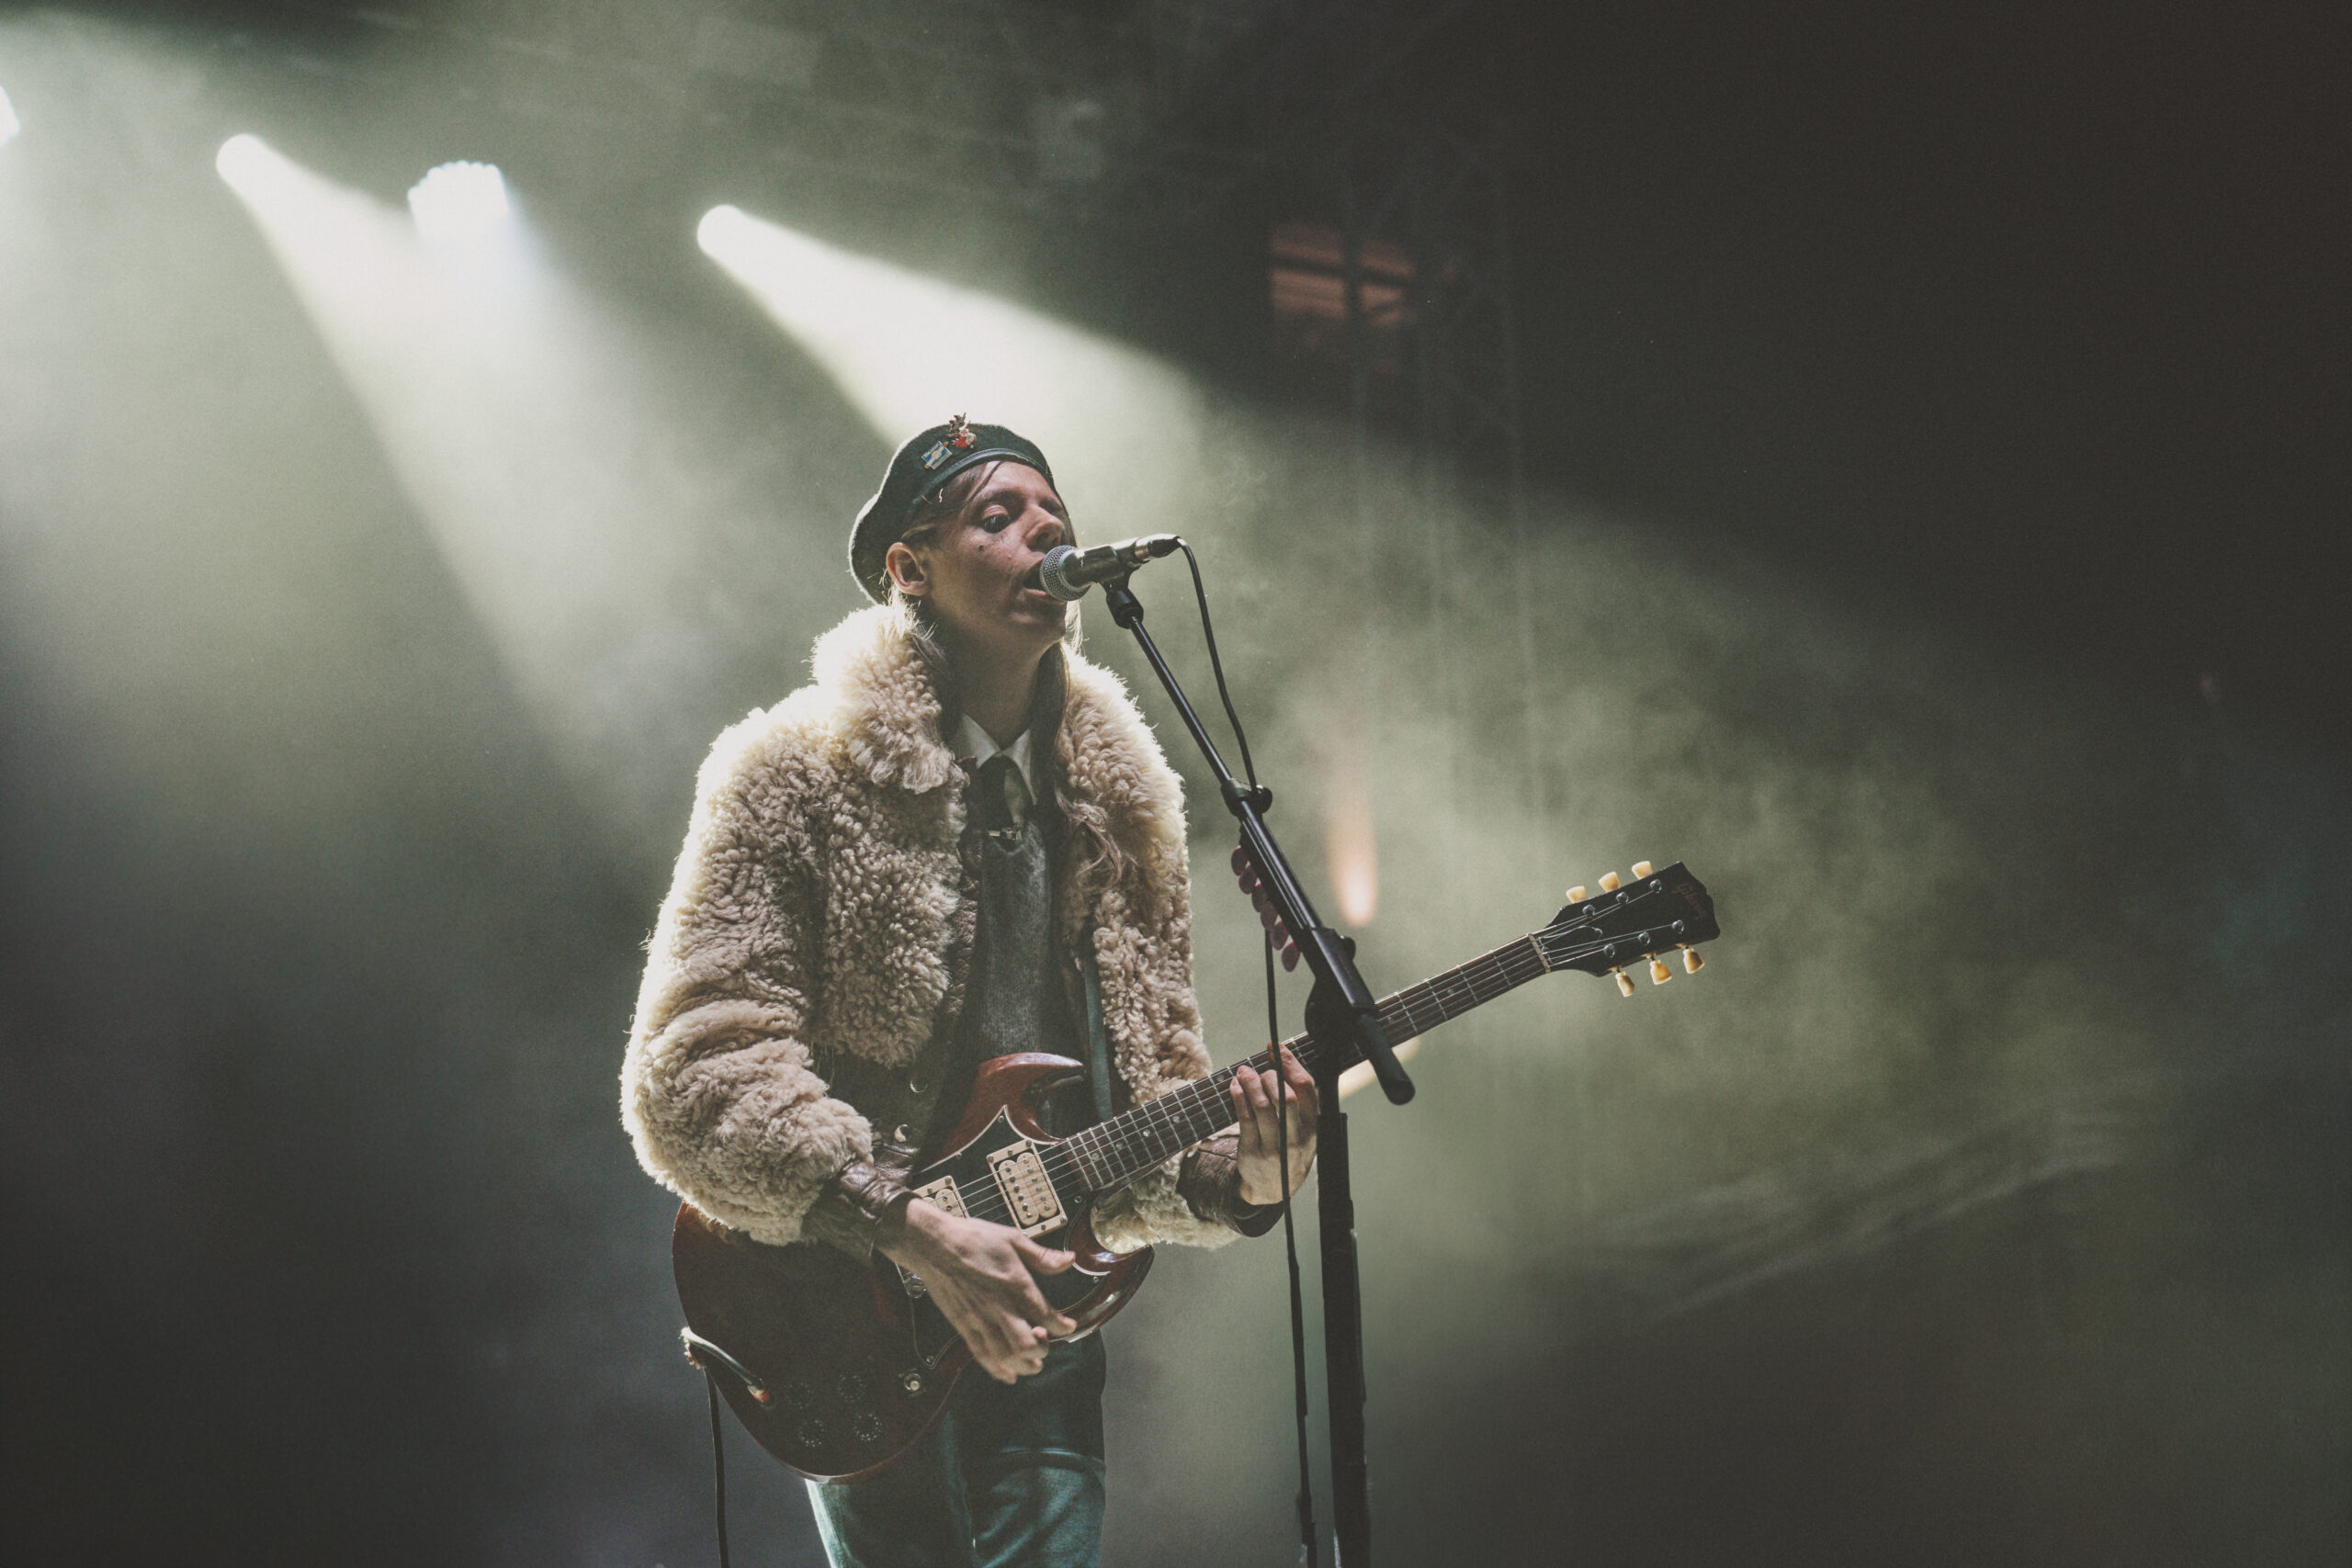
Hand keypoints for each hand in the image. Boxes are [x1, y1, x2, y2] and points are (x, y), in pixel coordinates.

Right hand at [878, 1200, 1076, 1382]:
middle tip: (1046, 1344)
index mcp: (1015, 1283)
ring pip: (1005, 1355)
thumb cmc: (972, 1238)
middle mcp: (999, 1305)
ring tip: (1034, 1364)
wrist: (933, 1244)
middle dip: (1042, 1350)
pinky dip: (996, 1369)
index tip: (1068, 1326)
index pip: (1045, 1315)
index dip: (1062, 1326)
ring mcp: (979, 1318)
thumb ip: (1042, 1256)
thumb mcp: (1013, 1239)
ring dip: (1023, 1365)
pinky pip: (981, 1354)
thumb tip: (1069, 1260)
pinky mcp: (962, 1325)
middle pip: (1026, 1343)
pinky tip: (1007, 1374)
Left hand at [1231, 1046, 1318, 1205]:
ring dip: (1250, 1083)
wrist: (1274, 1188)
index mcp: (1313, 1126)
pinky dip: (1238, 1098)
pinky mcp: (1253, 1151)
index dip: (1291, 1064)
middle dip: (1270, 1076)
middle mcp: (1296, 1137)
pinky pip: (1244, 1119)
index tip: (1277, 1049)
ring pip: (1262, 1106)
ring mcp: (1274, 1146)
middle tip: (1260, 1070)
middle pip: (1286, 1097)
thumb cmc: (1290, 1149)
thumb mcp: (1305, 1129)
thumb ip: (1301, 1101)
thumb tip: (1284, 1062)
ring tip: (1243, 1072)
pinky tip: (1235, 1087)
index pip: (1307, 1088)